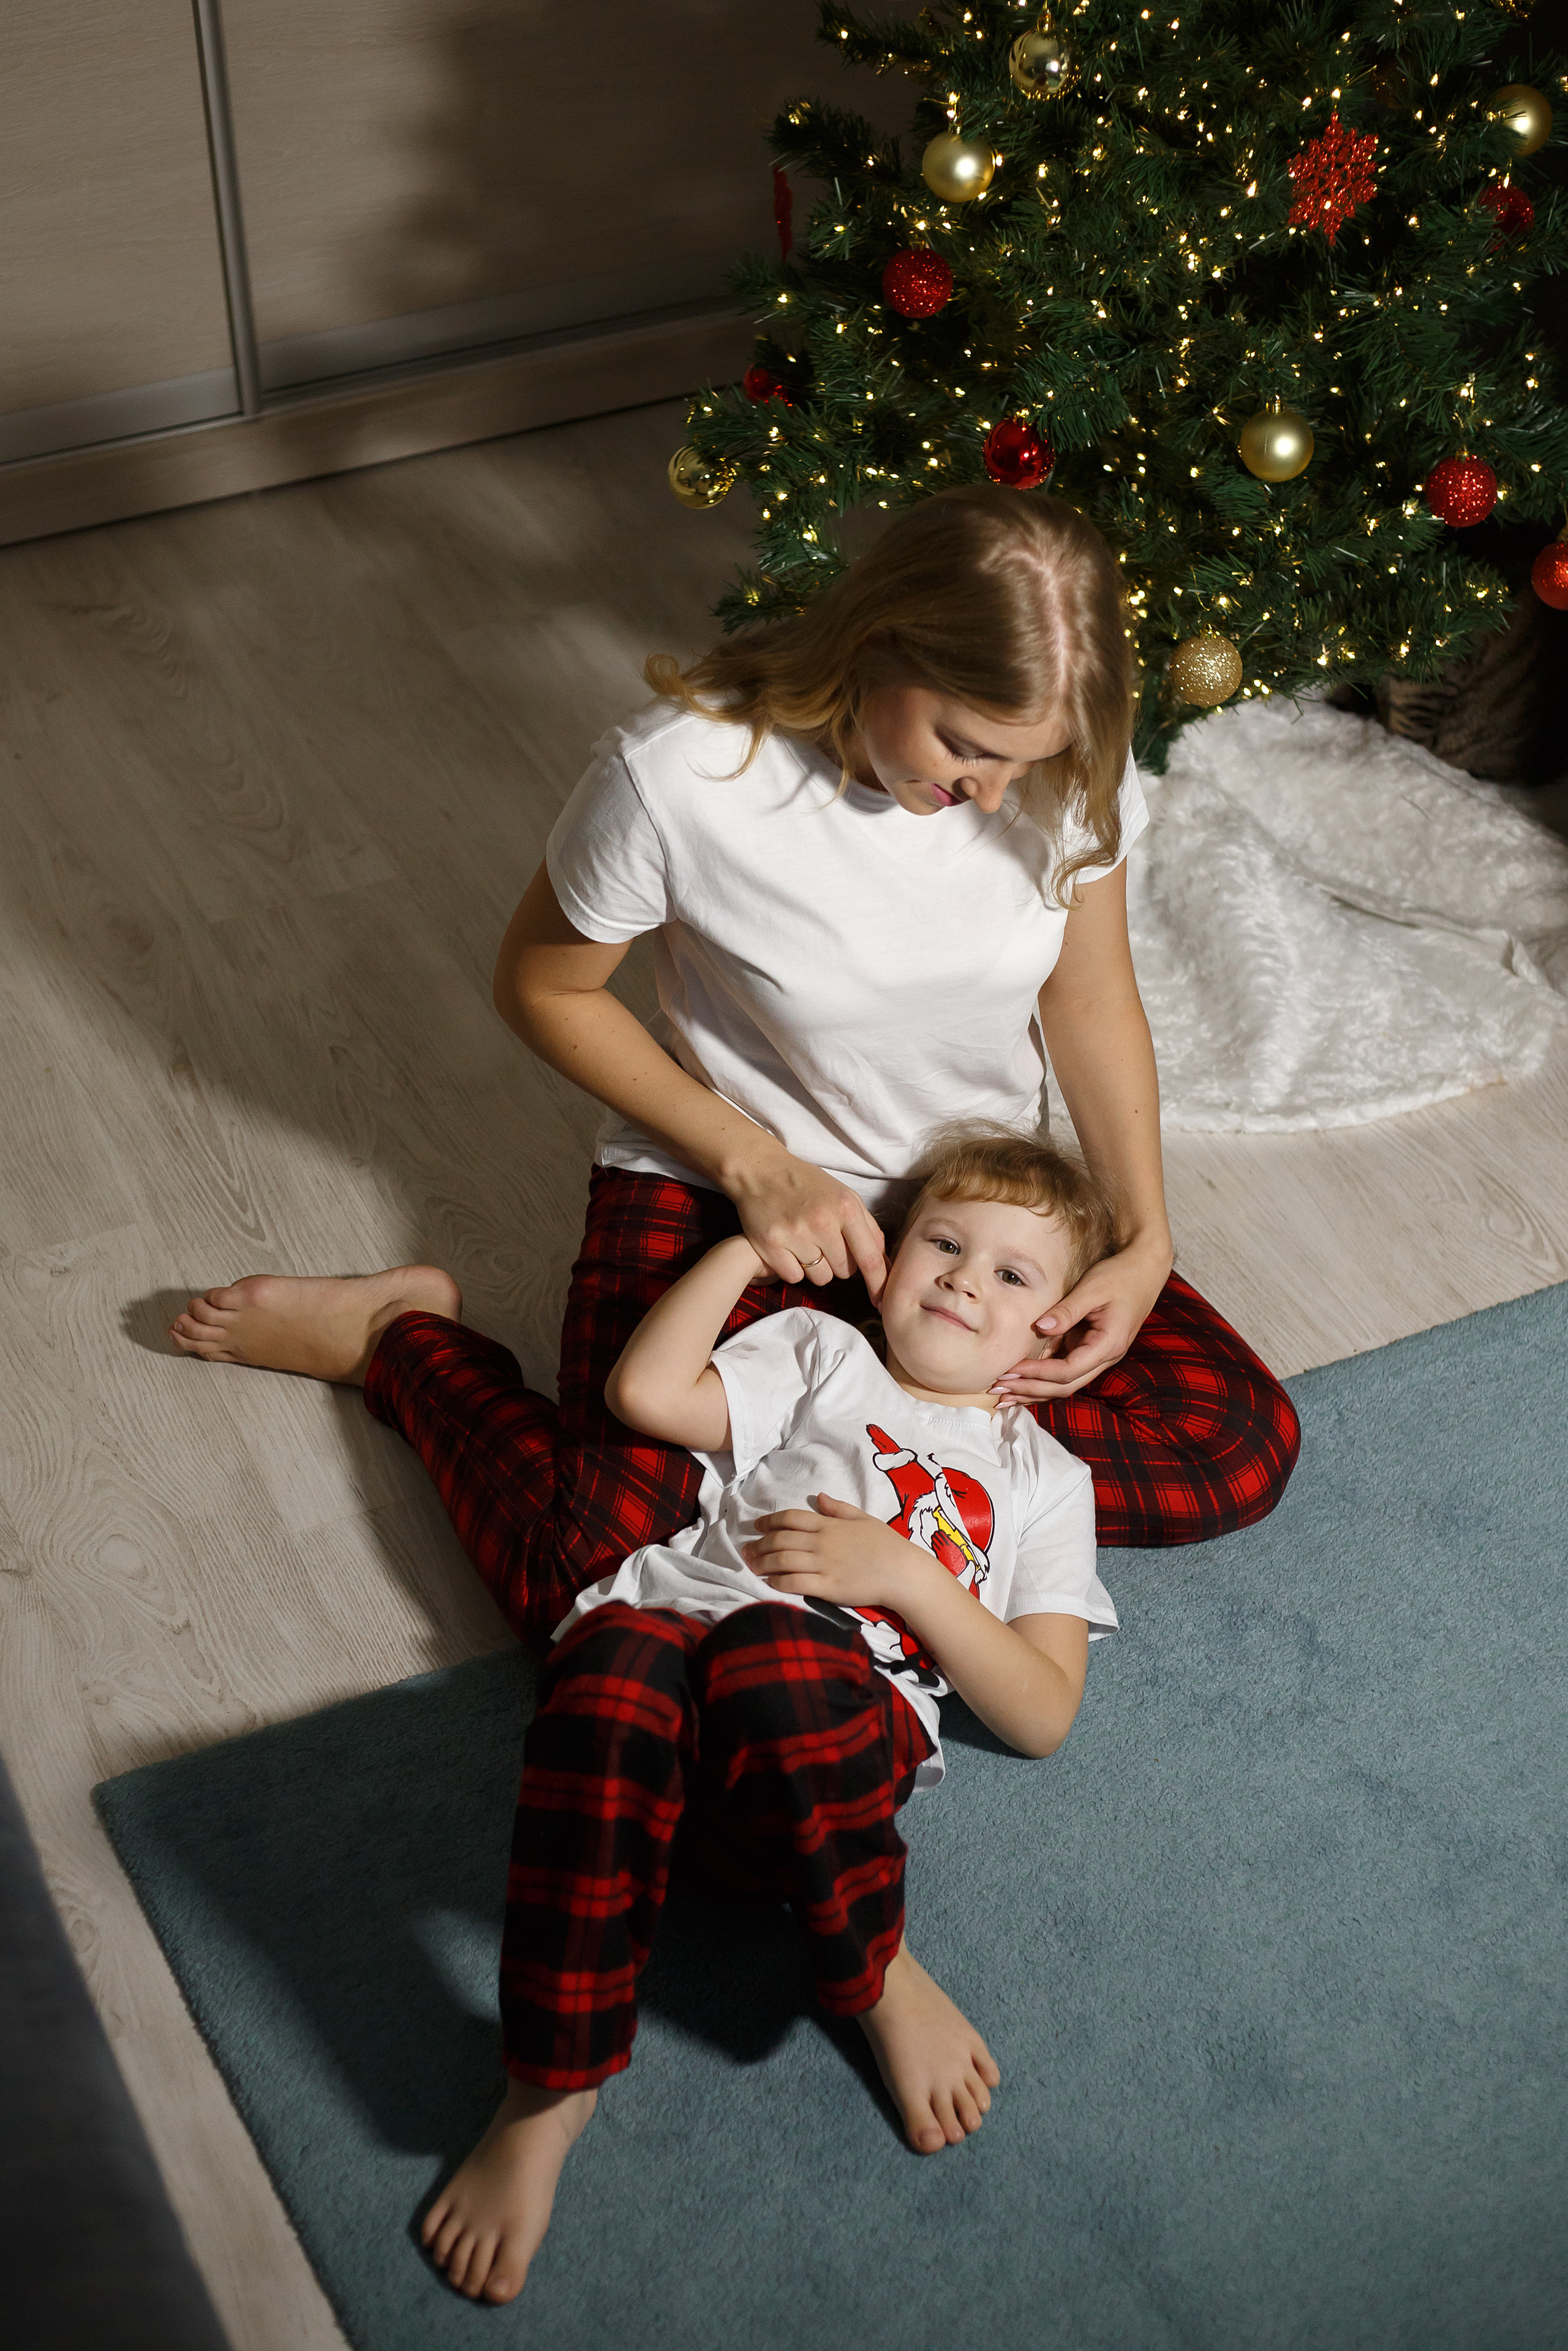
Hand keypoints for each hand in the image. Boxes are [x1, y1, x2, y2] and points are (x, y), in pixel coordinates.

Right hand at [726, 1147, 887, 1297]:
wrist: (761, 1170)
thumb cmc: (806, 1183)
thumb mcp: (843, 1195)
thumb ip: (867, 1226)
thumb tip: (883, 1263)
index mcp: (846, 1207)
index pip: (870, 1257)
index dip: (878, 1283)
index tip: (882, 1301)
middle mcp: (822, 1222)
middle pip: (844, 1271)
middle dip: (839, 1264)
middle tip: (825, 1244)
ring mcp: (795, 1234)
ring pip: (820, 1278)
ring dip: (816, 1268)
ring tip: (806, 1245)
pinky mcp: (770, 1244)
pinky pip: (794, 1277)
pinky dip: (793, 1268)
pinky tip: (789, 1249)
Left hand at [742, 1493, 918, 1606]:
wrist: (903, 1572)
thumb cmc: (886, 1544)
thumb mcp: (863, 1518)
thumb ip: (838, 1508)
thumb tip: (817, 1496)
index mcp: (829, 1524)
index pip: (791, 1518)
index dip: (769, 1521)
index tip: (757, 1526)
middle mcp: (822, 1542)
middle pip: (781, 1539)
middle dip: (759, 1544)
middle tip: (745, 1549)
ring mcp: (824, 1565)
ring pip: (783, 1560)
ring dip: (762, 1563)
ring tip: (750, 1565)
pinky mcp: (828, 1587)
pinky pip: (795, 1583)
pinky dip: (777, 1582)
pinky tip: (768, 1583)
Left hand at [991, 1232, 1172, 1403]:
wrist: (1144, 1271)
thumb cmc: (1120, 1276)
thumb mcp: (1093, 1288)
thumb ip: (1067, 1311)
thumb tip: (1039, 1328)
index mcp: (1108, 1345)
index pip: (1067, 1371)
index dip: (1037, 1374)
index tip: (1010, 1369)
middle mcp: (1105, 1357)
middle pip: (1064, 1386)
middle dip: (1030, 1390)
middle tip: (997, 1390)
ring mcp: (1098, 1356)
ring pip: (1064, 1384)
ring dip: (1034, 1391)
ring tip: (1003, 1396)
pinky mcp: (1090, 1349)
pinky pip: (1065, 1372)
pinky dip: (1042, 1380)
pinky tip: (1021, 1384)